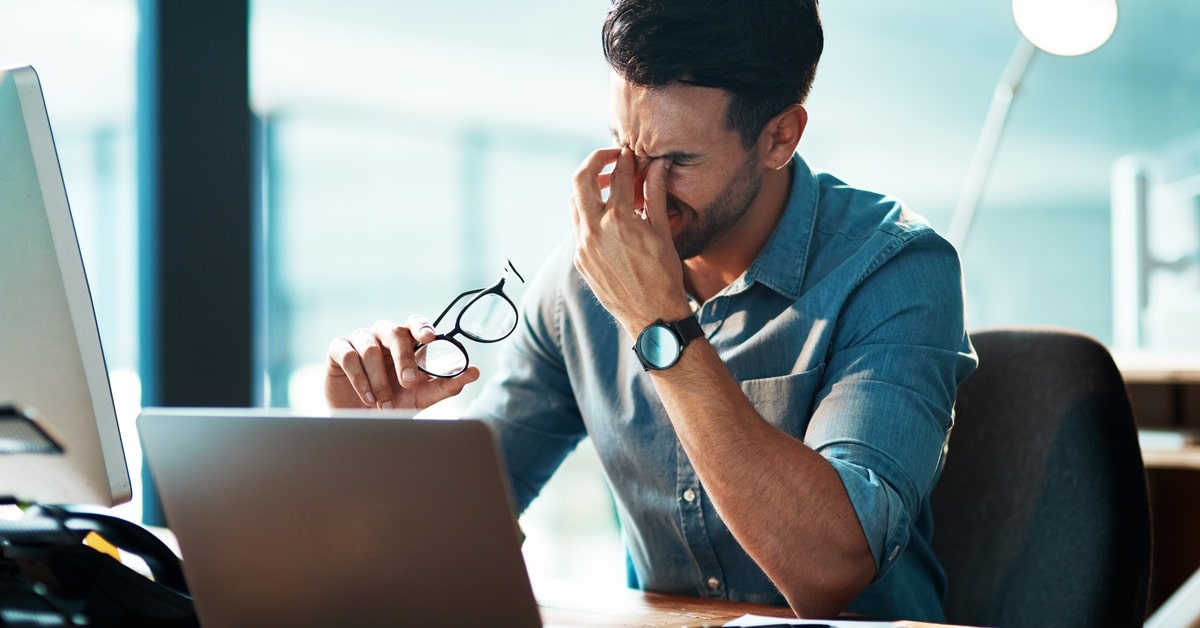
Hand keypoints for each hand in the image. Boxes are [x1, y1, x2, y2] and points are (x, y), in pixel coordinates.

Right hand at [325, 317, 479, 409]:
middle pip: (395, 332)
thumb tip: (474, 372)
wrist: (361, 422)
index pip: (415, 323)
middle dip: (404, 359)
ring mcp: (360, 339)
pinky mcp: (339, 349)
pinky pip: (349, 356)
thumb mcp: (423, 397)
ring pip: (371, 348)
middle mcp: (384, 335)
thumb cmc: (395, 403)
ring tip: (384, 403)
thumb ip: (448, 384)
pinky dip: (360, 380)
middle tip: (409, 383)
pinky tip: (368, 398)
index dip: (422, 326)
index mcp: (407, 341)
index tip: (429, 338)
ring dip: (379, 380)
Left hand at [571, 147, 690, 335]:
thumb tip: (658, 164)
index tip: (629, 153)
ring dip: (588, 188)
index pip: (618, 176)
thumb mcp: (662, 231)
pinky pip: (577, 227)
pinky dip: (588, 213)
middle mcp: (595, 231)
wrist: (652, 316)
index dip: (625, 160)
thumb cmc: (664, 275)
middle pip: (581, 179)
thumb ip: (656, 194)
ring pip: (574, 203)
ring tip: (607, 186)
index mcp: (619, 220)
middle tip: (610, 158)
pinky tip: (605, 216)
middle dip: (594, 161)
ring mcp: (583, 246)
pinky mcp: (580, 260)